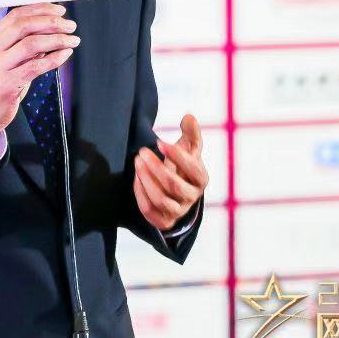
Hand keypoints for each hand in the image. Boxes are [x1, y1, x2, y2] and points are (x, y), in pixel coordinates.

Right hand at [0, 2, 77, 136]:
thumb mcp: (2, 56)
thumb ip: (21, 42)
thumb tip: (50, 28)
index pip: (17, 14)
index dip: (41, 9)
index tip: (59, 10)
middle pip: (25, 25)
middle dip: (51, 22)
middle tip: (70, 25)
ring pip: (32, 44)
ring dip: (57, 40)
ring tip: (72, 40)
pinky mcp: (7, 83)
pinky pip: (36, 66)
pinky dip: (54, 59)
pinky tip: (65, 54)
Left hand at [133, 114, 207, 231]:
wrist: (178, 192)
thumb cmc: (183, 165)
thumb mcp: (190, 149)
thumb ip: (191, 133)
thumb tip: (188, 116)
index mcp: (201, 180)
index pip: (193, 169)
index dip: (176, 155)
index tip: (159, 142)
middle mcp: (192, 198)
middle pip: (173, 185)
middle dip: (155, 167)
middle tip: (142, 152)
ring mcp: (178, 211)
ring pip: (160, 199)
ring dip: (145, 179)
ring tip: (137, 162)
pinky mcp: (164, 220)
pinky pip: (149, 210)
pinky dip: (140, 193)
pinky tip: (137, 177)